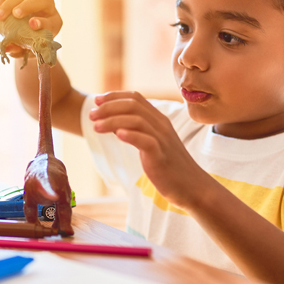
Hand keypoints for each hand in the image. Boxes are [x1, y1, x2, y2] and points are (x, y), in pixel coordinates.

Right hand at [0, 0, 62, 56]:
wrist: (24, 34)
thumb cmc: (28, 43)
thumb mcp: (25, 50)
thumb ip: (18, 50)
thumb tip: (7, 48)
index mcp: (54, 24)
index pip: (52, 21)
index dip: (42, 22)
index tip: (32, 24)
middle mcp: (48, 8)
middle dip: (28, 5)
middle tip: (14, 14)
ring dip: (10, 1)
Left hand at [89, 92, 204, 210]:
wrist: (192, 186)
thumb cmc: (169, 167)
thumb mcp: (153, 144)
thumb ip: (139, 132)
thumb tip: (116, 125)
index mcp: (159, 120)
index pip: (136, 98)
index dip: (114, 96)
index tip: (97, 100)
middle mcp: (161, 125)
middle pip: (133, 105)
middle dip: (108, 107)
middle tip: (91, 115)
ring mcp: (162, 139)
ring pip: (137, 120)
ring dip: (113, 120)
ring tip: (96, 127)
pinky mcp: (161, 156)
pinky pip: (146, 140)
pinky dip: (130, 135)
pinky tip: (117, 136)